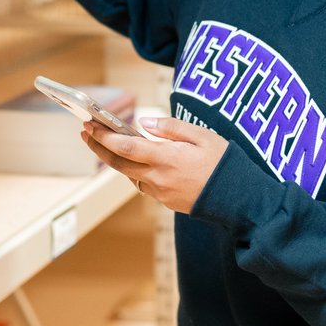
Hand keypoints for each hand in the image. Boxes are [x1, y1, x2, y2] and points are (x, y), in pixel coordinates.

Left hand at [81, 117, 227, 213]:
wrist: (240, 199)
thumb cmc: (224, 163)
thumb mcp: (202, 135)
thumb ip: (171, 128)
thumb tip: (145, 124)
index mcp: (167, 159)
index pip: (125, 147)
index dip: (104, 137)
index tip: (89, 125)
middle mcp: (159, 178)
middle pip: (118, 164)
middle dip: (99, 147)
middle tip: (85, 132)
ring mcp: (161, 193)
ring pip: (129, 175)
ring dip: (114, 160)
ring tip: (104, 143)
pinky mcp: (166, 201)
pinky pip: (143, 184)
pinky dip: (134, 170)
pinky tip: (133, 160)